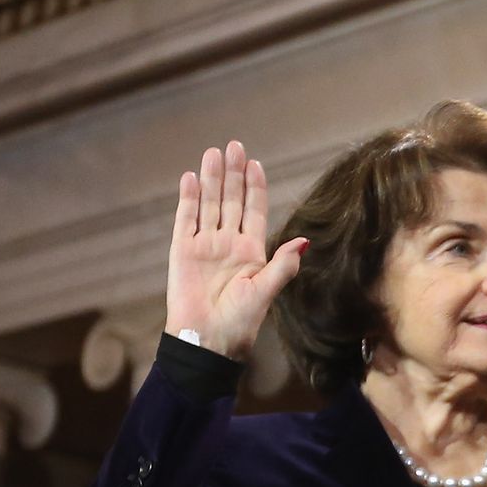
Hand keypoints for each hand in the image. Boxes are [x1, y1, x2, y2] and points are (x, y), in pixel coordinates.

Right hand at [165, 140, 305, 359]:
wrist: (206, 341)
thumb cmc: (240, 322)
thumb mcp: (266, 292)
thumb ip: (282, 265)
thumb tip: (304, 240)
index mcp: (252, 252)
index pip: (254, 211)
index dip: (255, 187)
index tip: (256, 164)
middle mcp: (228, 244)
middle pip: (231, 201)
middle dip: (234, 174)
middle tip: (235, 145)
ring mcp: (205, 245)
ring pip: (209, 204)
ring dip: (212, 179)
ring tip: (214, 153)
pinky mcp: (182, 252)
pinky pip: (185, 219)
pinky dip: (189, 198)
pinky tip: (192, 177)